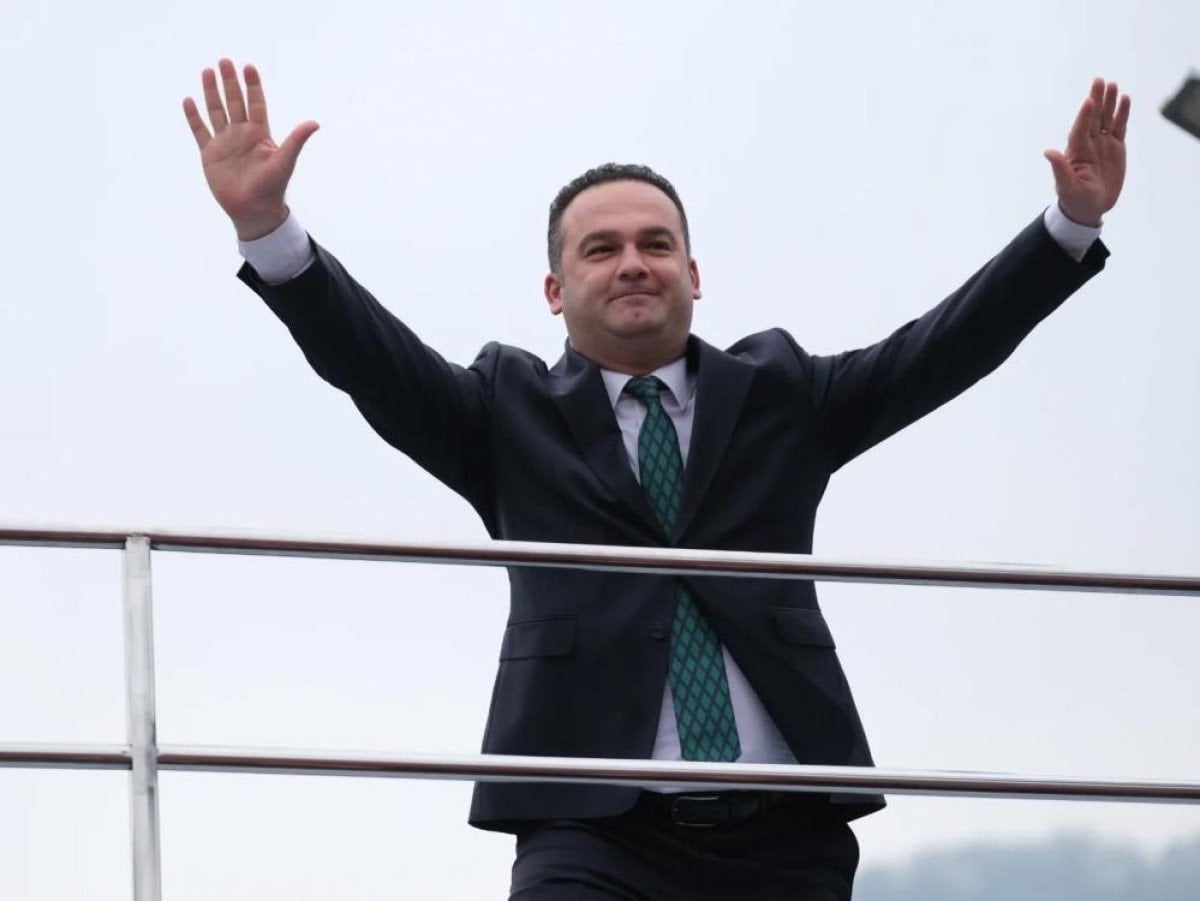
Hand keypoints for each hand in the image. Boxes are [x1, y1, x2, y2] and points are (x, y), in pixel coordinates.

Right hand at [183, 59, 318, 239]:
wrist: (254, 210)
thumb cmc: (272, 187)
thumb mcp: (285, 161)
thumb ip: (296, 140)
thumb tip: (315, 123)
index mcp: (259, 134)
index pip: (256, 104)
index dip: (252, 86)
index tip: (249, 67)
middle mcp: (241, 134)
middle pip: (234, 102)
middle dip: (229, 82)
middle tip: (224, 61)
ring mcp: (225, 143)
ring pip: (216, 111)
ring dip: (211, 92)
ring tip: (207, 71)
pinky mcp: (210, 154)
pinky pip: (200, 131)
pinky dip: (194, 117)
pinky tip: (189, 100)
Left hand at [1043, 78, 1130, 226]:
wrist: (1088, 209)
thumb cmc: (1074, 199)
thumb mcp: (1066, 187)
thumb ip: (1060, 169)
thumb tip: (1048, 152)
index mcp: (1076, 152)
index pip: (1080, 129)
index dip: (1085, 115)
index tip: (1089, 100)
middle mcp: (1088, 144)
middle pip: (1093, 118)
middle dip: (1097, 100)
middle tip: (1099, 81)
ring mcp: (1102, 144)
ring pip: (1106, 118)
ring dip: (1110, 102)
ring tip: (1113, 85)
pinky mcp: (1115, 147)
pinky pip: (1119, 127)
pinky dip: (1122, 113)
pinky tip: (1125, 99)